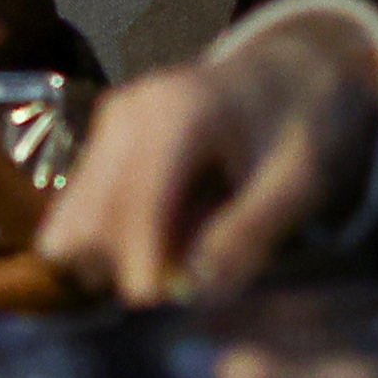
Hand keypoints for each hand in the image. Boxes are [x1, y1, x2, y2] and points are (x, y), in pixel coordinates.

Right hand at [33, 6, 377, 304]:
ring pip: (74, 216)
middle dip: (119, 260)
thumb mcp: (297, 180)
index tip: (153, 304)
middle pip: (86, 212)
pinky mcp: (104, 140)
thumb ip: (248, 233)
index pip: (136, 199)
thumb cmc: (303, 123)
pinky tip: (164, 233)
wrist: (291, 74)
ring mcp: (110, 123)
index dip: (138, 258)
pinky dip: (115, 236)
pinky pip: (86, 208)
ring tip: (175, 250)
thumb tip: (197, 292)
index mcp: (180, 112)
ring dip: (112, 253)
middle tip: (172, 281)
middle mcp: (129, 112)